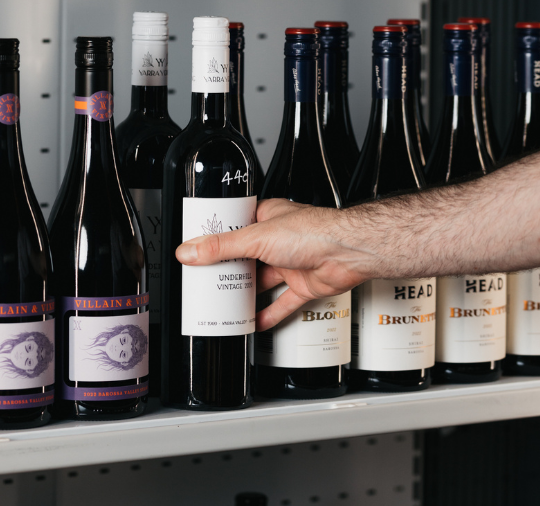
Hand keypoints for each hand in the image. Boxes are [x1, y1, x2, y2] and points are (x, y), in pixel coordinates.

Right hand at [176, 199, 368, 330]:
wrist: (349, 252)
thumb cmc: (315, 231)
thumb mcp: (257, 238)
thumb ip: (222, 247)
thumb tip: (190, 251)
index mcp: (268, 218)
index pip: (235, 228)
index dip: (217, 239)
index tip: (197, 251)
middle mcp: (279, 240)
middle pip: (247, 258)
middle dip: (229, 271)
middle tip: (206, 282)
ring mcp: (292, 263)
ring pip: (264, 282)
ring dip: (247, 294)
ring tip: (225, 304)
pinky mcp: (304, 284)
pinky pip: (283, 303)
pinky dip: (270, 313)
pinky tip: (256, 321)